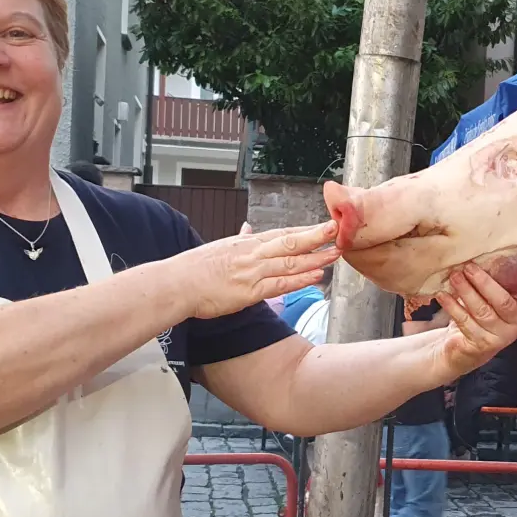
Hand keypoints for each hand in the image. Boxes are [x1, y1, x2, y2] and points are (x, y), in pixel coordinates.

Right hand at [174, 221, 339, 319]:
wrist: (177, 284)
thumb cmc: (196, 267)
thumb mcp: (221, 247)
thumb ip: (241, 238)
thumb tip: (248, 226)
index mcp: (247, 242)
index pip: (283, 233)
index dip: (306, 229)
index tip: (326, 225)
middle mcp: (253, 253)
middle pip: (290, 242)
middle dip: (316, 236)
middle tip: (339, 230)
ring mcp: (252, 272)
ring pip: (290, 263)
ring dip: (315, 258)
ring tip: (335, 254)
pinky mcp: (249, 292)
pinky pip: (279, 284)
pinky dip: (299, 280)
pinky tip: (316, 277)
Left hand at [432, 265, 516, 379]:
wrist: (463, 348)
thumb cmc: (481, 315)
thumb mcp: (493, 297)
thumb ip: (498, 280)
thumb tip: (483, 252)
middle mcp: (516, 324)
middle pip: (506, 303)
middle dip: (485, 283)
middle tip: (469, 267)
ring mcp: (500, 337)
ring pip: (483, 311)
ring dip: (466, 292)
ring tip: (454, 277)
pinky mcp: (481, 345)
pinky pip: (465, 321)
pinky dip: (453, 306)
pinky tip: (443, 295)